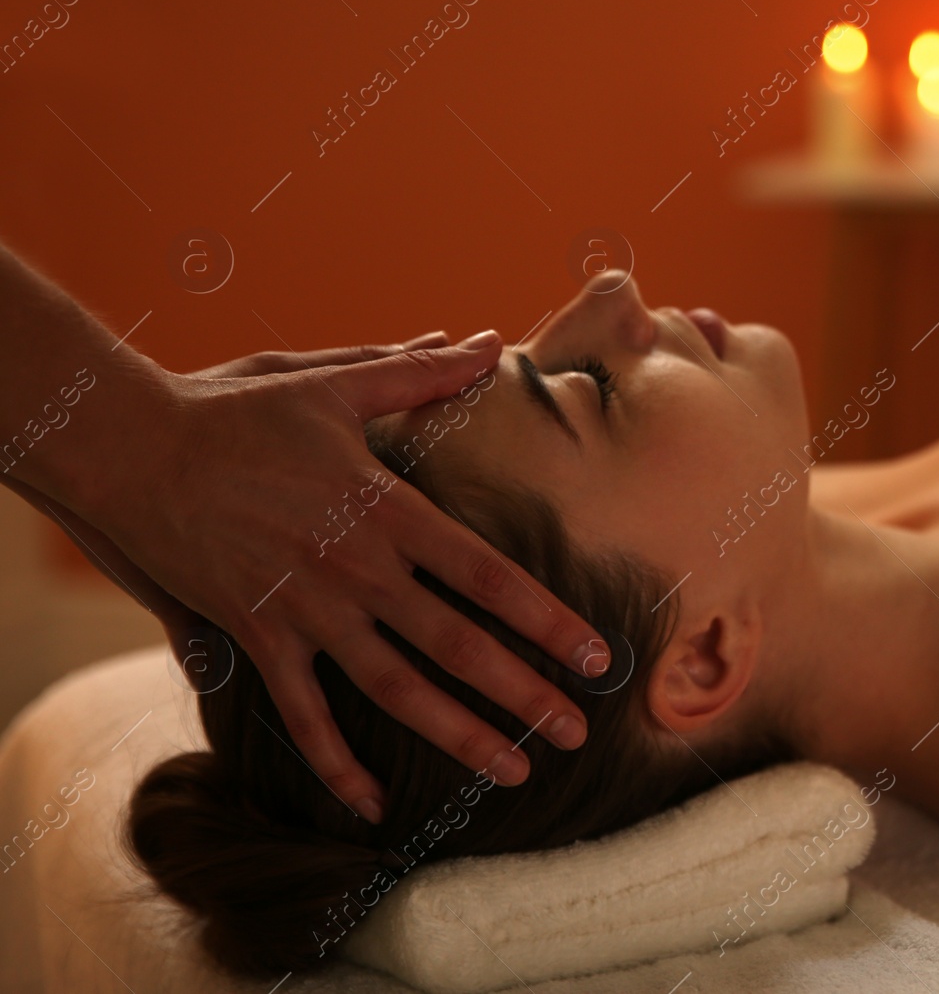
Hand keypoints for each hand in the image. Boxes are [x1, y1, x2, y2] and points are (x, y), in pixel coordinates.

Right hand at [72, 331, 608, 823]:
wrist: (131, 452)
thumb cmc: (239, 415)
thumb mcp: (333, 385)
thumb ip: (416, 372)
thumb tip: (484, 341)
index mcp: (388, 512)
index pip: (487, 576)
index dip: (548, 619)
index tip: (598, 656)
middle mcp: (357, 572)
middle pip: (457, 645)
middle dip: (525, 693)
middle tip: (581, 733)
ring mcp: (306, 613)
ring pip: (396, 690)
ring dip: (459, 737)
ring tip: (517, 772)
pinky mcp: (257, 639)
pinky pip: (302, 718)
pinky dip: (335, 766)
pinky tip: (375, 806)